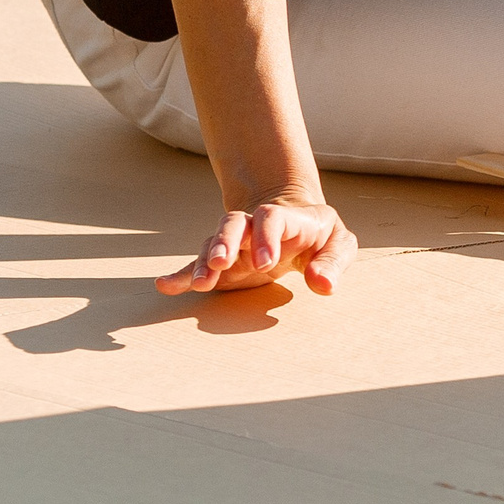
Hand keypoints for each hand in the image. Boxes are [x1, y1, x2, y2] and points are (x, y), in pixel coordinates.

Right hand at [157, 188, 355, 295]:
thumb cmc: (320, 238)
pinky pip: (196, 266)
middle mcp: (254, 228)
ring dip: (202, 262)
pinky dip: (180, 275)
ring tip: (198, 284)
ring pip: (212, 244)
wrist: (296, 227)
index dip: (266, 237)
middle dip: (224, 242)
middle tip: (219, 264)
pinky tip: (165, 285)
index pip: (271, 219)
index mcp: (286, 219)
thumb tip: (324, 285)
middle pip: (232, 224)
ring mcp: (234, 245)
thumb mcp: (338, 244)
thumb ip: (333, 262)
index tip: (266, 262)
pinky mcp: (222, 265)